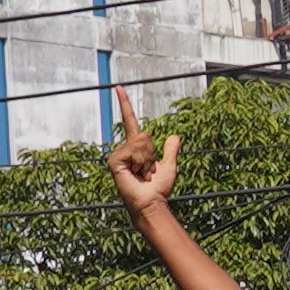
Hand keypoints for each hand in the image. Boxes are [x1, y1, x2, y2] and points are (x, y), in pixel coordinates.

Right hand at [109, 86, 181, 213]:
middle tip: (148, 171)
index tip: (119, 87)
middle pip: (145, 135)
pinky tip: (136, 174)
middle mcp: (124, 148)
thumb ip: (171, 151)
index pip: (129, 121)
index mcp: (135, 147)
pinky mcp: (114, 160)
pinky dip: (141, 162)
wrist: (151, 202)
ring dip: (147, 159)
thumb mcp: (169, 166)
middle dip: (152, 153)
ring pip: (141, 142)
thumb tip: (175, 136)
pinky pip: (134, 150)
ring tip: (143, 173)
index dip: (125, 104)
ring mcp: (118, 154)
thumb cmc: (158, 188)